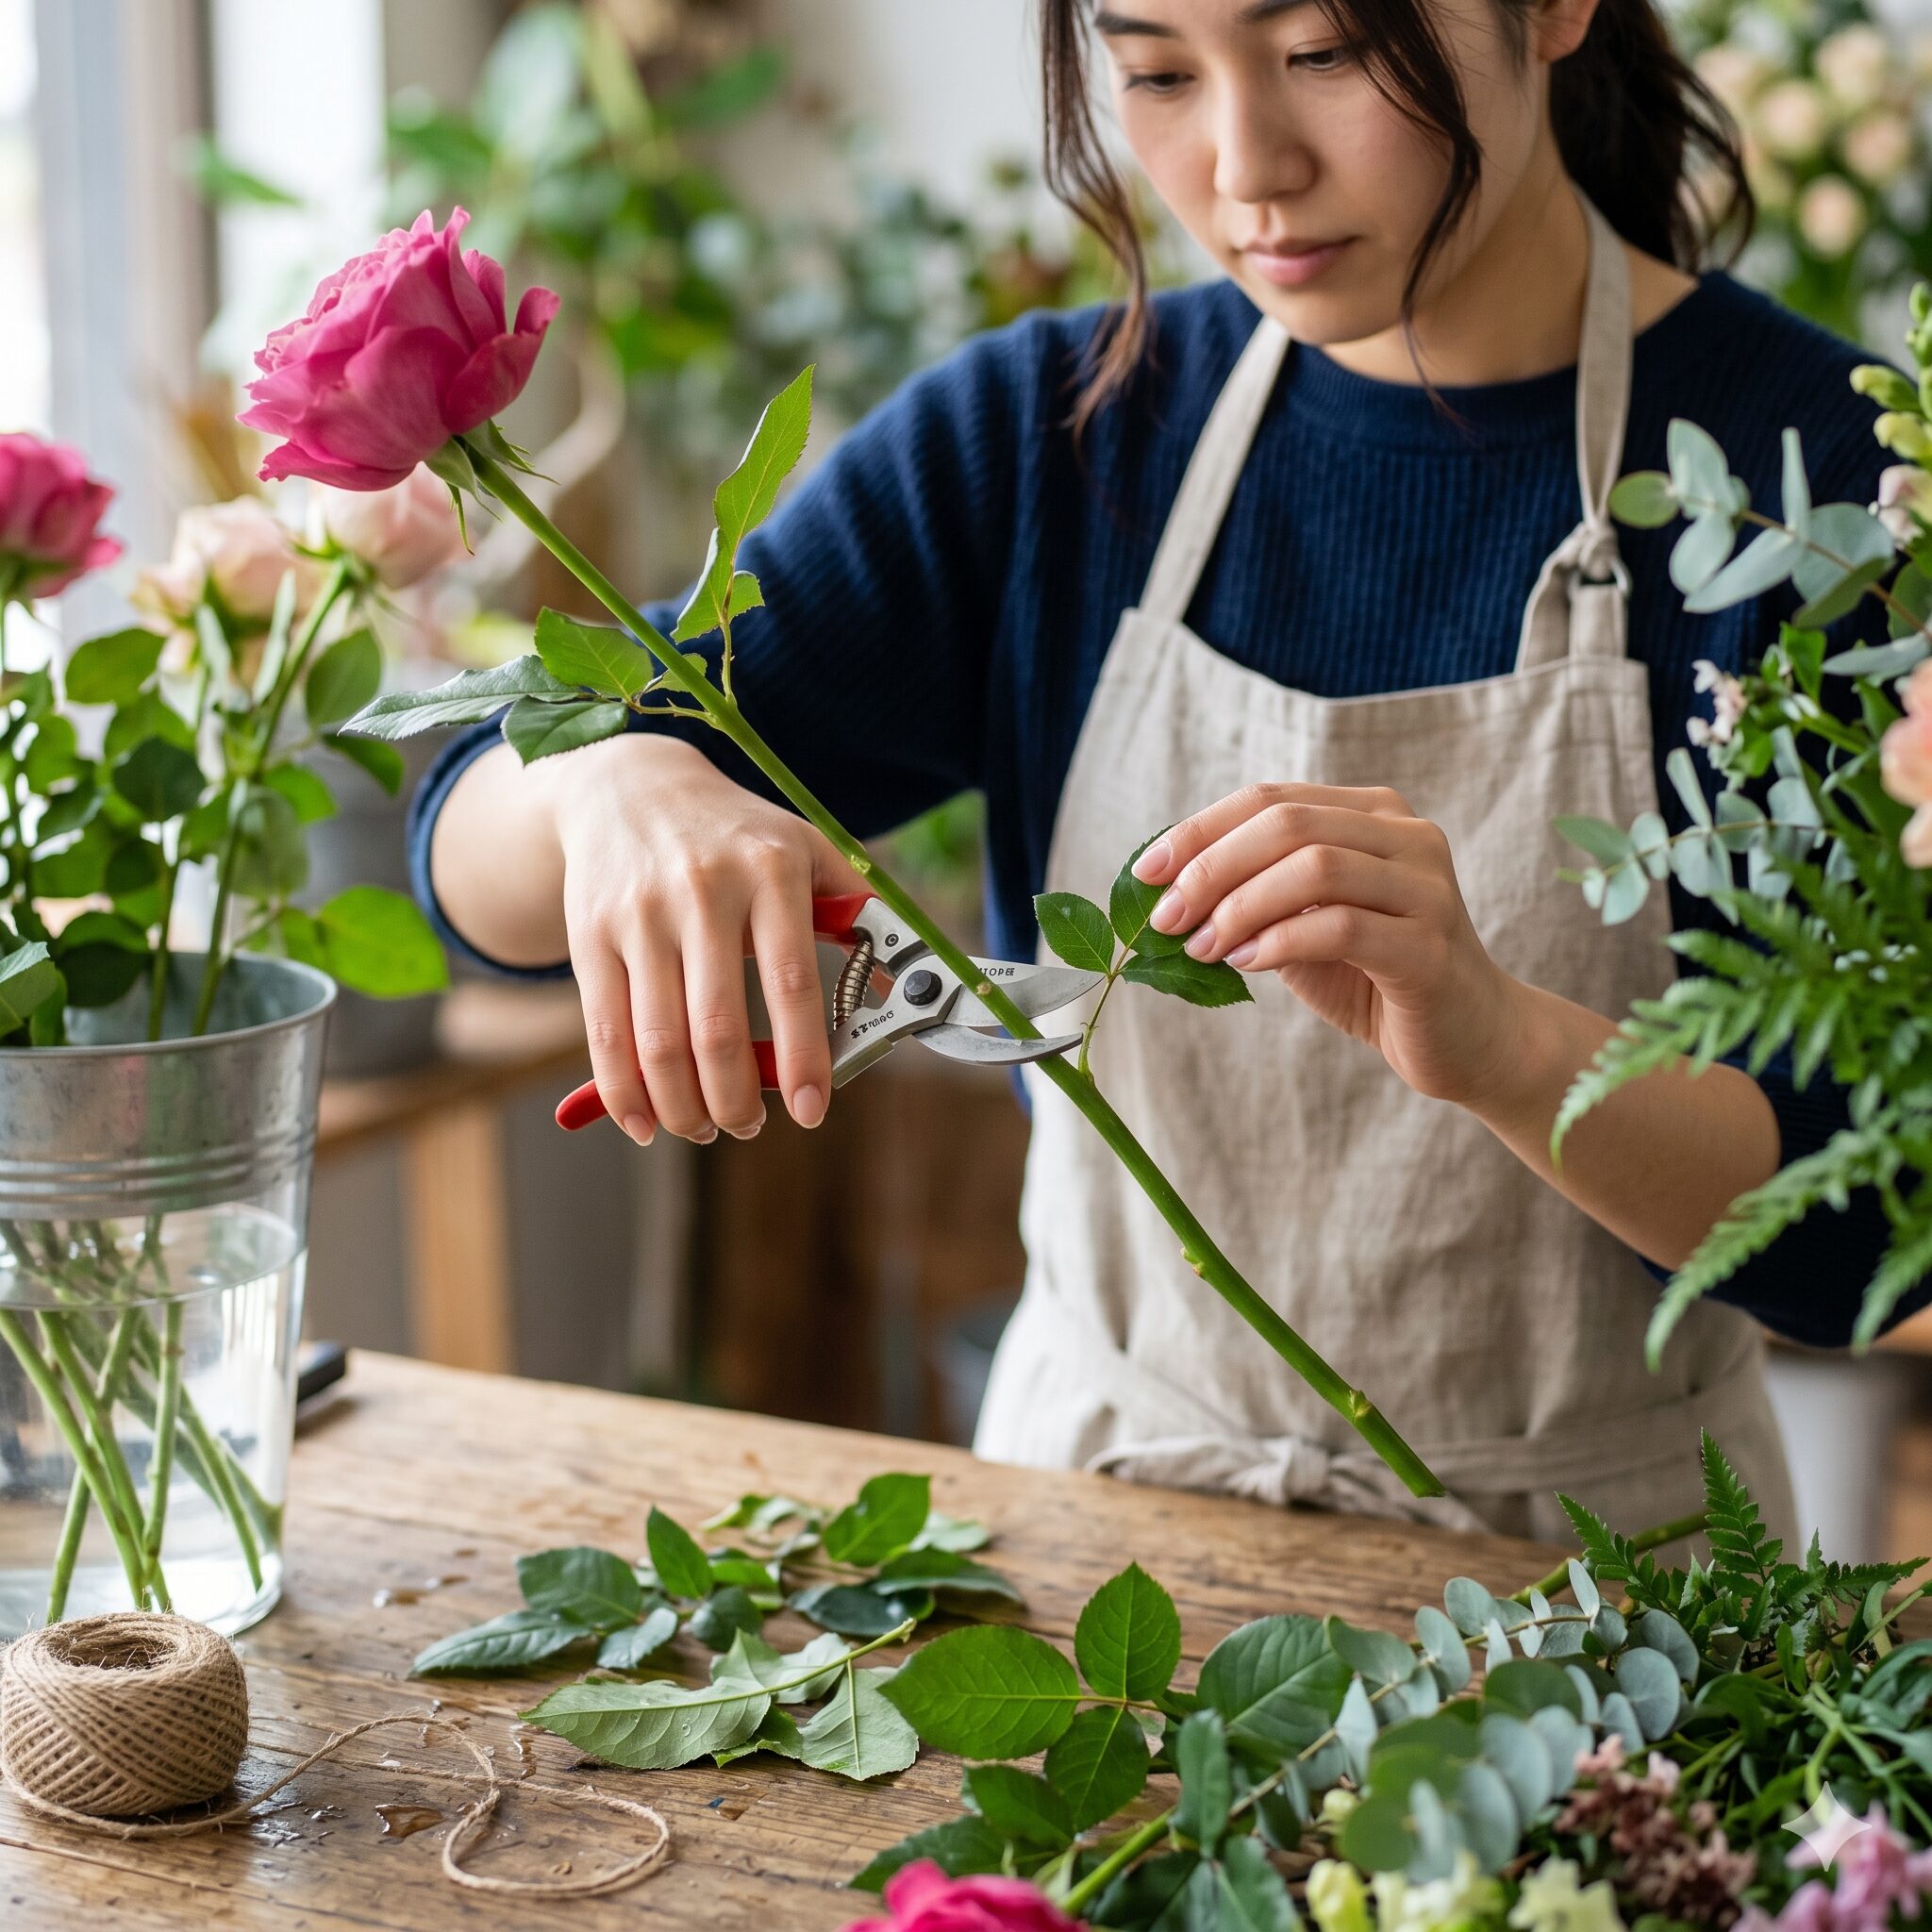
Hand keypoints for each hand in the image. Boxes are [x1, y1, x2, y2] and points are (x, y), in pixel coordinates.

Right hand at [525, 734, 852, 1144]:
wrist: (631, 787)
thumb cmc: (737, 835)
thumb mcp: (806, 851)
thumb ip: (856, 918)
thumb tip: (903, 994)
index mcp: (772, 873)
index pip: (792, 982)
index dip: (803, 1057)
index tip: (811, 1111)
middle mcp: (704, 892)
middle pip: (717, 1029)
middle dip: (736, 1100)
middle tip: (750, 1126)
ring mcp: (641, 915)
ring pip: (658, 1043)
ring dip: (684, 1108)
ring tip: (706, 1126)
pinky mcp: (589, 935)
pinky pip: (604, 1034)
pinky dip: (624, 1094)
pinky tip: (648, 1123)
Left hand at [1130, 782, 1527, 1107]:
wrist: (1471, 1041)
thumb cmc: (1375, 980)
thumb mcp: (1304, 930)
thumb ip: (1255, 901)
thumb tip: (1168, 897)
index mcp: (1374, 815)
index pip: (1272, 799)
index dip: (1200, 831)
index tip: (1145, 873)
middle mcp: (1408, 837)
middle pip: (1290, 823)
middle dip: (1212, 867)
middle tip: (1166, 917)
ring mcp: (1428, 888)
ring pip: (1316, 867)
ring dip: (1241, 907)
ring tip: (1201, 947)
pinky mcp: (1432, 946)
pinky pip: (1343, 927)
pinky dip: (1280, 941)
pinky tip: (1247, 964)